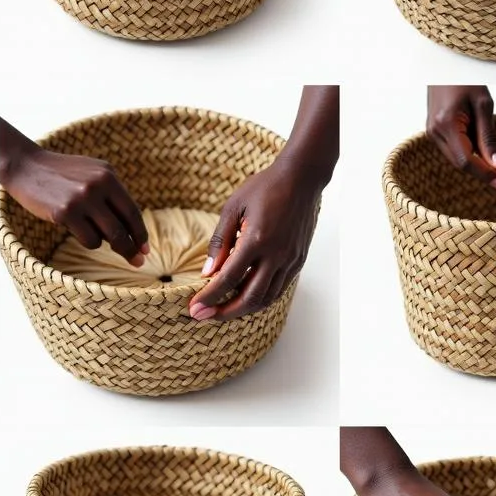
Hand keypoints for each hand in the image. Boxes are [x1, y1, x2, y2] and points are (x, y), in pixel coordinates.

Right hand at [0, 137, 148, 264]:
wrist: (27, 166)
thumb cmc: (63, 175)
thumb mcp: (93, 175)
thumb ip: (112, 196)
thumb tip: (132, 233)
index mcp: (108, 176)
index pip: (132, 211)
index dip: (140, 233)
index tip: (145, 249)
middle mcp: (98, 185)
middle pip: (123, 229)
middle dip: (131, 249)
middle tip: (138, 262)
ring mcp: (81, 199)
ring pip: (107, 237)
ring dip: (102, 242)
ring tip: (86, 228)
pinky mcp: (65, 212)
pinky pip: (89, 240)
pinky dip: (87, 240)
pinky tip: (75, 228)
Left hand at [188, 162, 318, 320]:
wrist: (301, 178)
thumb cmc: (264, 188)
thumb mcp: (233, 208)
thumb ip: (219, 242)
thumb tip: (206, 273)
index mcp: (256, 239)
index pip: (228, 279)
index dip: (209, 297)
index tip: (194, 308)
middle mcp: (276, 254)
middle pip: (249, 298)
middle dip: (224, 312)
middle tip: (203, 316)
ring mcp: (290, 259)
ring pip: (266, 298)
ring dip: (242, 309)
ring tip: (221, 310)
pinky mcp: (298, 260)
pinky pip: (278, 289)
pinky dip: (260, 299)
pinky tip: (244, 297)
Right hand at [426, 85, 495, 188]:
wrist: (444, 68)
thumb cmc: (465, 80)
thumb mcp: (484, 105)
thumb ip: (489, 137)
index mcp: (446, 125)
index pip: (466, 160)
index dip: (485, 175)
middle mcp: (434, 132)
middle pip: (459, 163)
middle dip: (482, 172)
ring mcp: (431, 133)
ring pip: (455, 159)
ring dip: (476, 165)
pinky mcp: (434, 132)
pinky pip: (452, 151)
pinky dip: (468, 155)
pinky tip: (482, 154)